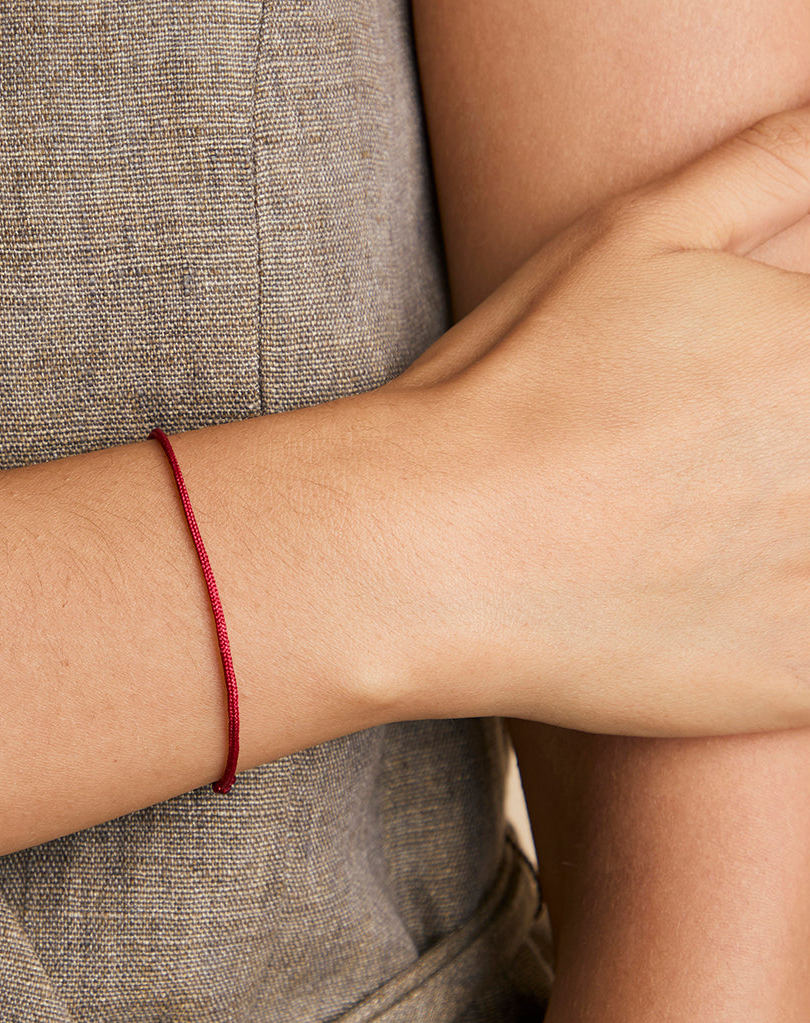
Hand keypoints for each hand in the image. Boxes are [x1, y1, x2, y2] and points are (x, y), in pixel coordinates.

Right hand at [382, 105, 809, 735]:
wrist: (423, 551)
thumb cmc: (512, 392)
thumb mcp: (637, 237)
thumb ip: (773, 166)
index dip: (780, 403)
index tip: (725, 419)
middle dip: (775, 465)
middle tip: (688, 482)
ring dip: (775, 546)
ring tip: (685, 539)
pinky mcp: (798, 681)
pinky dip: (773, 642)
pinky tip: (696, 617)